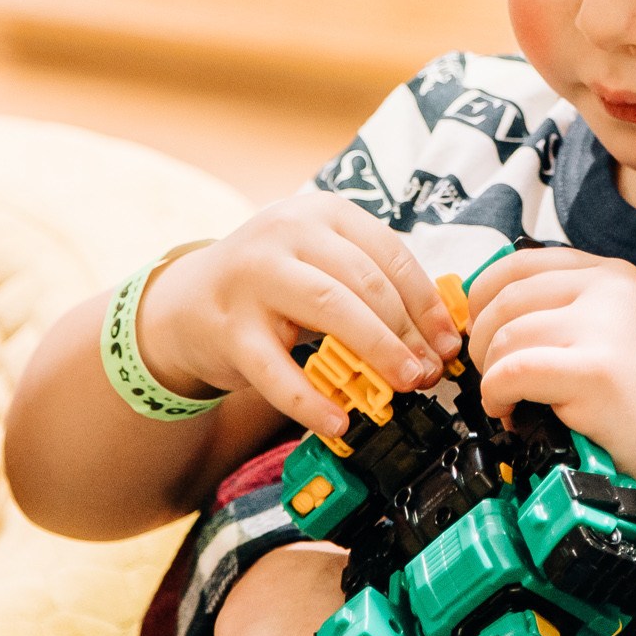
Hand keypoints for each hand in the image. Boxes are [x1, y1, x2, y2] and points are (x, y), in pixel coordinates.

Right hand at [136, 192, 463, 439]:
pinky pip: (277, 369)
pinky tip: (338, 422)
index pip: (390, 254)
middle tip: (429, 371)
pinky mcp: (229, 327)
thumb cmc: (274, 288)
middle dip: (407, 332)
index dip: (426, 302)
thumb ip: (373, 287)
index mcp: (322, 213)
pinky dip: (311, 401)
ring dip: (377, 352)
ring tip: (403, 386)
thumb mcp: (322, 266)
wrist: (187, 304)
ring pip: (331, 310)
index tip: (448, 342)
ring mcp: (254, 277)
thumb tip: (437, 337)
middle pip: (366, 282)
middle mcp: (287, 233)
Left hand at [464, 248, 635, 489]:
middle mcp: (611, 290)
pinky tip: (511, 413)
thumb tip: (496, 317)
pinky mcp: (596, 373)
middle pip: (505, 299)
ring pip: (505, 337)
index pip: (519, 262)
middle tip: (492, 377)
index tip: (480, 330)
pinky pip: (512, 372)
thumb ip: (575, 310)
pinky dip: (497, 395)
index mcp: (614, 275)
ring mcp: (606, 328)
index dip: (484, 297)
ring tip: (510, 402)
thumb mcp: (626, 329)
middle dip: (482, 343)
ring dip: (491, 375)